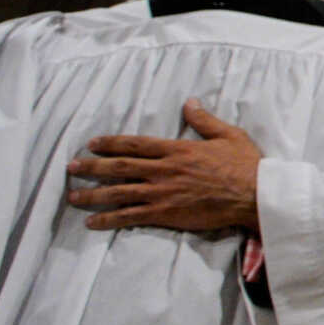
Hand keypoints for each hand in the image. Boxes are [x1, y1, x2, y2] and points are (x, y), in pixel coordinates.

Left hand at [65, 99, 262, 233]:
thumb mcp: (228, 135)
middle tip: (70, 167)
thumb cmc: (244, 165)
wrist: (254, 195)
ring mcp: (162, 193)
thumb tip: (190, 102)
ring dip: (92, 194)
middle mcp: (164, 170)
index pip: (136, 144)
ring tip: (73, 196)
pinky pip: (130, 216)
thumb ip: (204, 120)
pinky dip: (109, 220)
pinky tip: (92, 222)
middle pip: (120, 167)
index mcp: (177, 149)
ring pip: (119, 193)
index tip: (92, 143)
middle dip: (92, 167)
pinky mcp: (165, 214)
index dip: (111, 143)